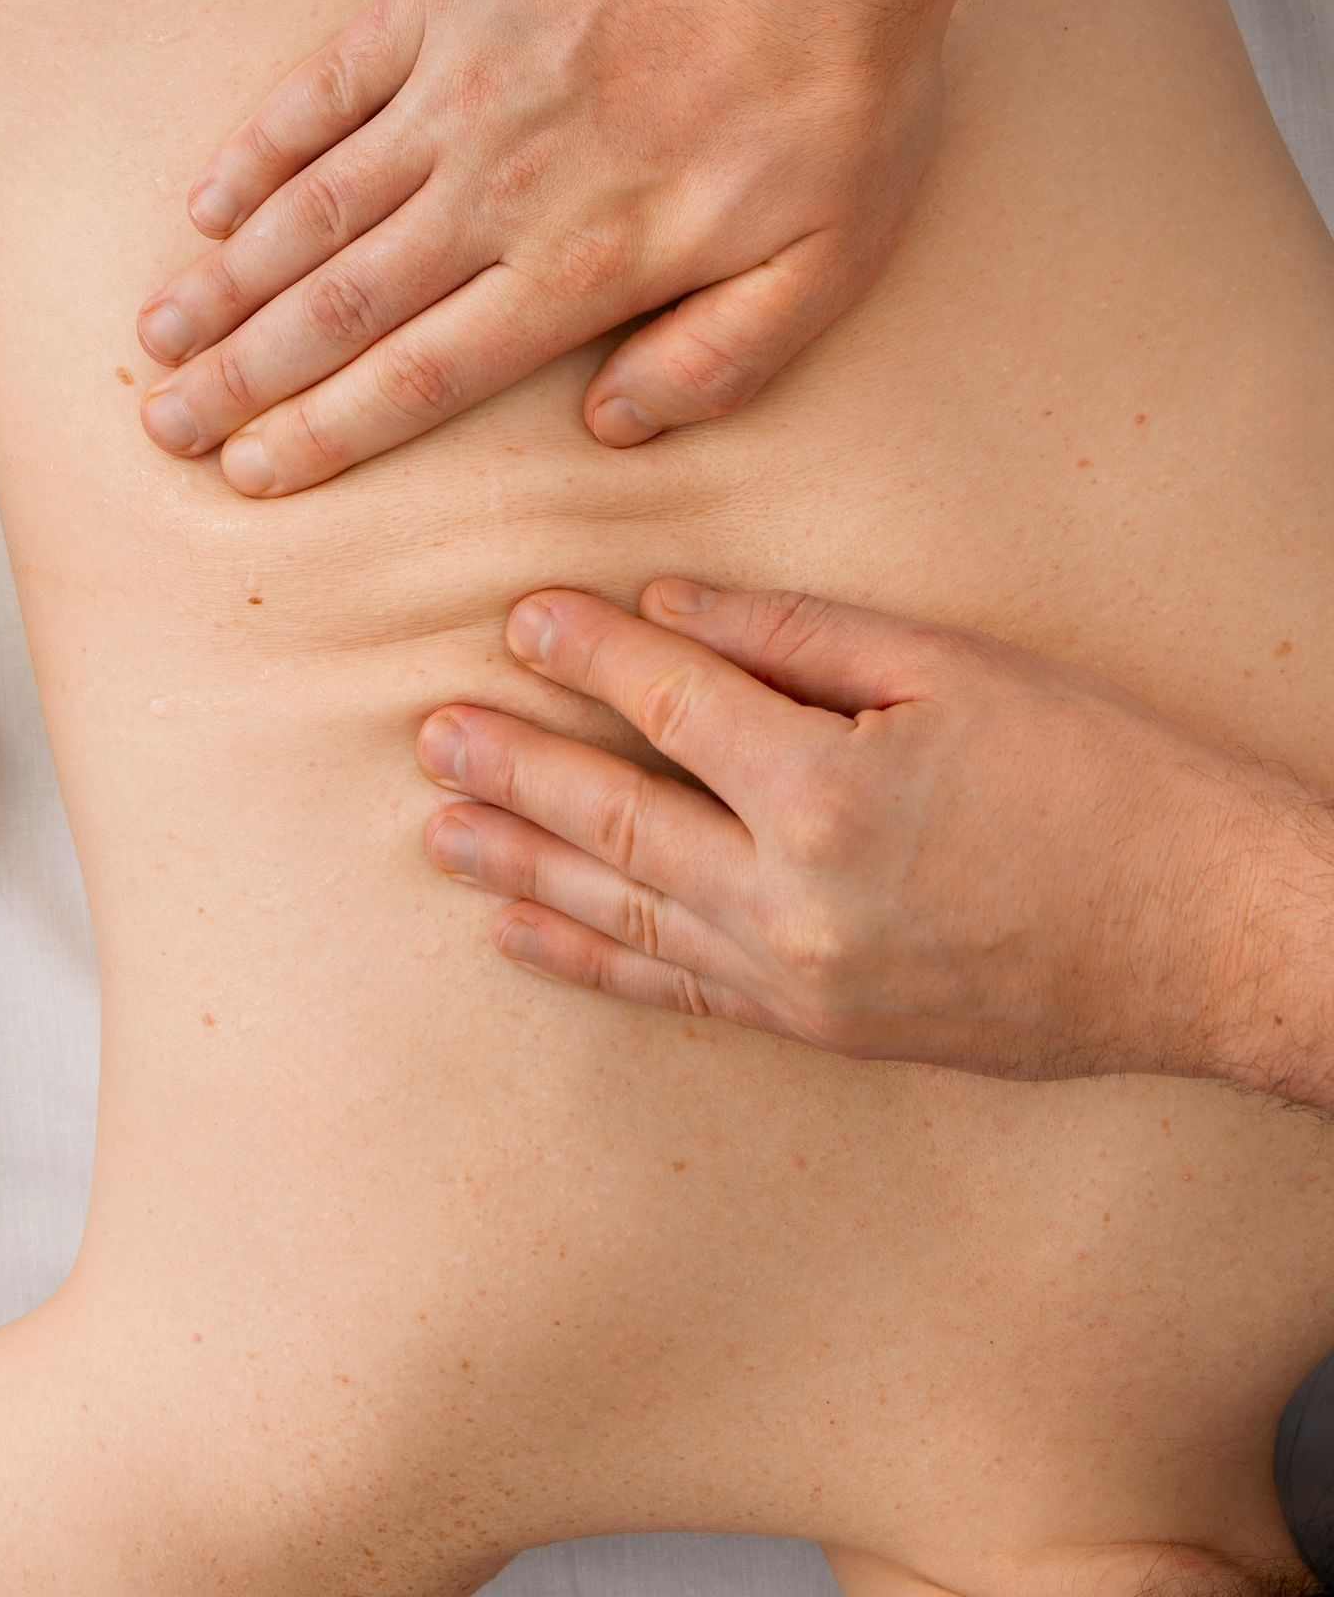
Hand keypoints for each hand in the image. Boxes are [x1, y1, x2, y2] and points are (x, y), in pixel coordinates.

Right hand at [135, 0, 957, 496]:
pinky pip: (326, 84)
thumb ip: (722, 358)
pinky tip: (206, 197)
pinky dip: (259, 146)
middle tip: (167, 425)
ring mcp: (459, 83)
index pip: (423, 376)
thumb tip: (612, 428)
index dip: (325, 434)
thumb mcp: (833, 255)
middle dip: (243, 376)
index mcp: (583, 264)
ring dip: (226, 278)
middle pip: (339, 305)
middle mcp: (497, 187)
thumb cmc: (845, 75)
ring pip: (313, 206)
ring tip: (159, 334)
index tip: (254, 473)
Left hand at [415, 578, 1333, 1092]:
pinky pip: (675, 994)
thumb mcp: (955, 668)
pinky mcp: (822, 1031)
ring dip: (522, 868)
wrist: (1211, 941)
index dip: (586, 652)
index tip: (518, 617)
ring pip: (623, 918)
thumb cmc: (1104, 780)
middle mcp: (792, 903)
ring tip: (438, 829)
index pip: (668, 701)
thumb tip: (664, 608)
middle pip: (614, 821)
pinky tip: (522, 936)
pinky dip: (589, 962)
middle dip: (513, 769)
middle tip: (429, 732)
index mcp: (826, 792)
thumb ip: (795, 637)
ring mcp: (800, 984)